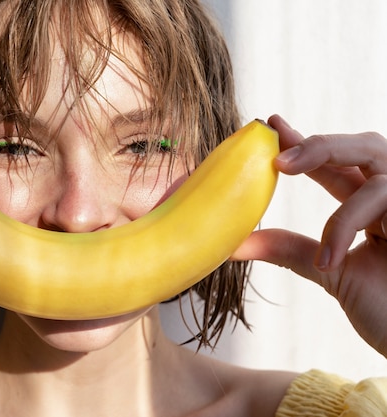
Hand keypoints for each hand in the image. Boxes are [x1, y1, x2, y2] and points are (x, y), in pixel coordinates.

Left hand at [234, 115, 386, 355]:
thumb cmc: (386, 309)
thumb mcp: (330, 272)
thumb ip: (291, 249)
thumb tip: (237, 241)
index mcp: (374, 206)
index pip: (337, 164)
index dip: (305, 143)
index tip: (270, 125)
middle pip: (366, 146)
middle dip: (320, 144)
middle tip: (277, 155)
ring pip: (378, 163)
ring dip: (330, 171)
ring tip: (292, 187)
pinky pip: (384, 200)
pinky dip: (348, 224)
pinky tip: (330, 259)